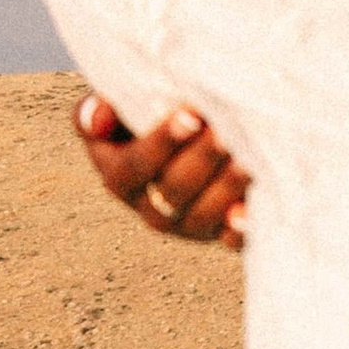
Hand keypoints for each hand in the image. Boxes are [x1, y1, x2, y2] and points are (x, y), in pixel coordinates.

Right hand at [74, 89, 250, 249]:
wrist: (196, 133)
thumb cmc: (151, 114)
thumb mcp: (120, 108)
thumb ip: (98, 109)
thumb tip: (98, 116)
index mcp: (119, 177)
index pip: (133, 166)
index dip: (161, 143)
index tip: (189, 116)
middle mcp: (149, 207)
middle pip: (172, 190)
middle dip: (200, 161)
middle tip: (224, 133)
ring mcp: (186, 224)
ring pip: (201, 215)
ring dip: (225, 188)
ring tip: (246, 158)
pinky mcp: (219, 233)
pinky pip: (230, 240)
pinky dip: (241, 229)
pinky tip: (250, 209)